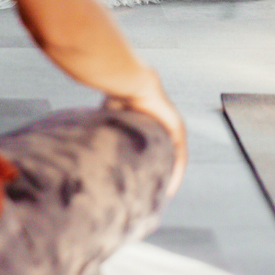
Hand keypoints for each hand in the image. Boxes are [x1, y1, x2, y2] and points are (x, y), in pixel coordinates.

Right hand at [105, 69, 187, 198]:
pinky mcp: (177, 128)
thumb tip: (93, 145)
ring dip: (170, 176)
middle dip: (159, 173)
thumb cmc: (118, 94)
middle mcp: (162, 125)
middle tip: (152, 192)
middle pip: (164, 155)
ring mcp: (172, 126)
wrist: (129, 81)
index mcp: (148, 122)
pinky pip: (180, 155)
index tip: (142, 181)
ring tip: (162, 194)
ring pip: (173, 157)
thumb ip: (111, 130)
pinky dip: (177, 171)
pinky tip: (171, 186)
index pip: (151, 148)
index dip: (148, 164)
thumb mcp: (114, 117)